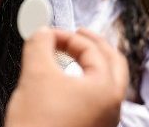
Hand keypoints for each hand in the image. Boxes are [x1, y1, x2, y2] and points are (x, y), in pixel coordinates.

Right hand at [5, 27, 127, 126]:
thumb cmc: (38, 123)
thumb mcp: (35, 73)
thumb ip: (39, 43)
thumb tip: (42, 31)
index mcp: (106, 88)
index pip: (92, 49)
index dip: (66, 35)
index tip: (46, 33)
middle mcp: (112, 105)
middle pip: (113, 63)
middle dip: (93, 44)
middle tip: (76, 33)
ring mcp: (104, 121)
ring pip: (106, 82)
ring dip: (90, 62)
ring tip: (70, 54)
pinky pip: (96, 98)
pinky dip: (85, 81)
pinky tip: (66, 81)